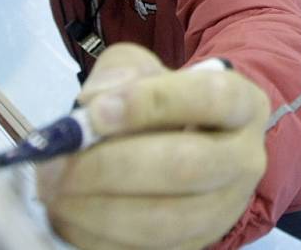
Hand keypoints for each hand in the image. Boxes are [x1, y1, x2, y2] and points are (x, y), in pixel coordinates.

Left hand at [38, 43, 269, 249]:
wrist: (184, 144)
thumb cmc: (162, 99)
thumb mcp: (144, 69)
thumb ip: (120, 73)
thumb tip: (94, 104)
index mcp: (243, 103)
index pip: (211, 97)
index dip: (154, 103)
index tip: (96, 111)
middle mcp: (246, 159)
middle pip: (187, 165)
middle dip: (113, 165)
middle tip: (59, 161)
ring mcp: (225, 211)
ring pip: (165, 219)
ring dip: (98, 207)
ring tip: (54, 188)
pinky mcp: (195, 247)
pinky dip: (97, 234)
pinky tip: (67, 212)